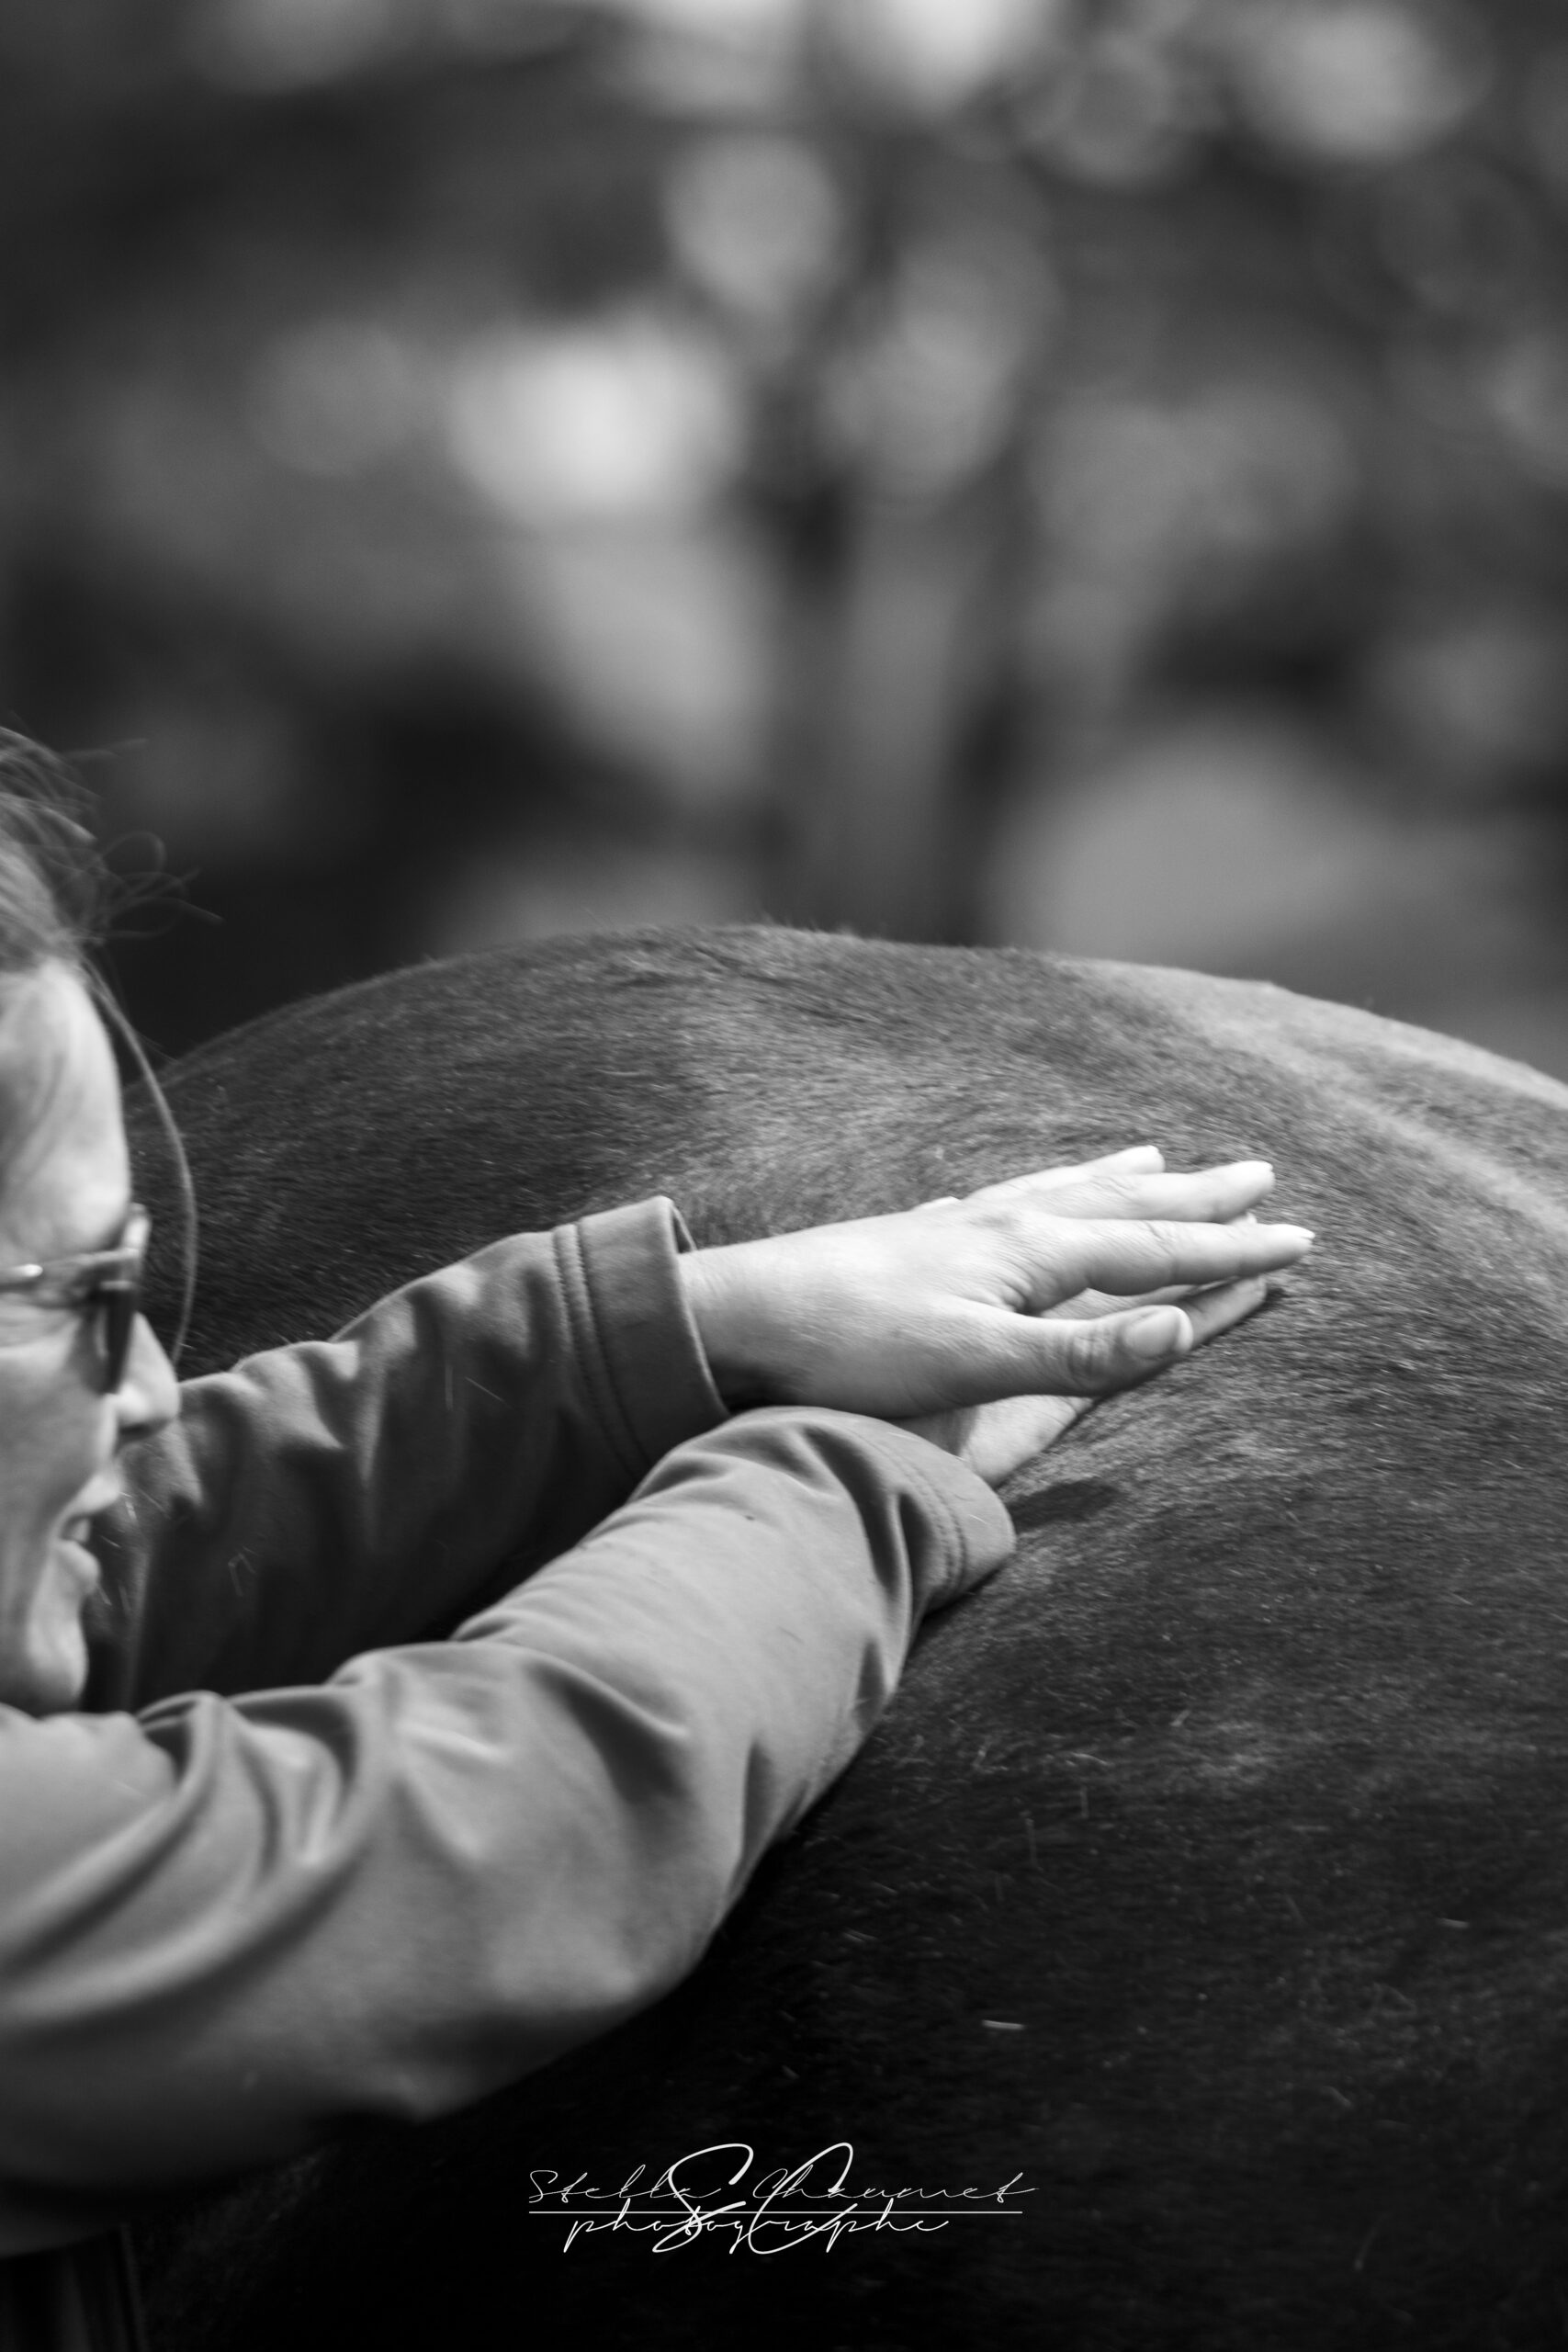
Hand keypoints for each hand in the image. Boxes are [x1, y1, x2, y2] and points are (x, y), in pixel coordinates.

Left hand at [680, 1146, 1311, 1475]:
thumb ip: (1079, 1353)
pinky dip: (1036, 1191)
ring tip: (1159, 1157)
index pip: (1155, 1251)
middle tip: (1263, 1173)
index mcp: (1030, 1254)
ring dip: (1119, 1180)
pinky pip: (1001, 1201)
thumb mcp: (974, 1364)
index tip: (1302, 1241)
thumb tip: (1184, 1330)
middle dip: (1197, 1198)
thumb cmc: (850, 1351)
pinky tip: (1018, 1193)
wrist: (733, 1318)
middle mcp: (1001, 1224)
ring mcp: (955, 1227)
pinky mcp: (913, 1240)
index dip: (1232, 1252)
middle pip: (1120, 1205)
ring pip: (1061, 1193)